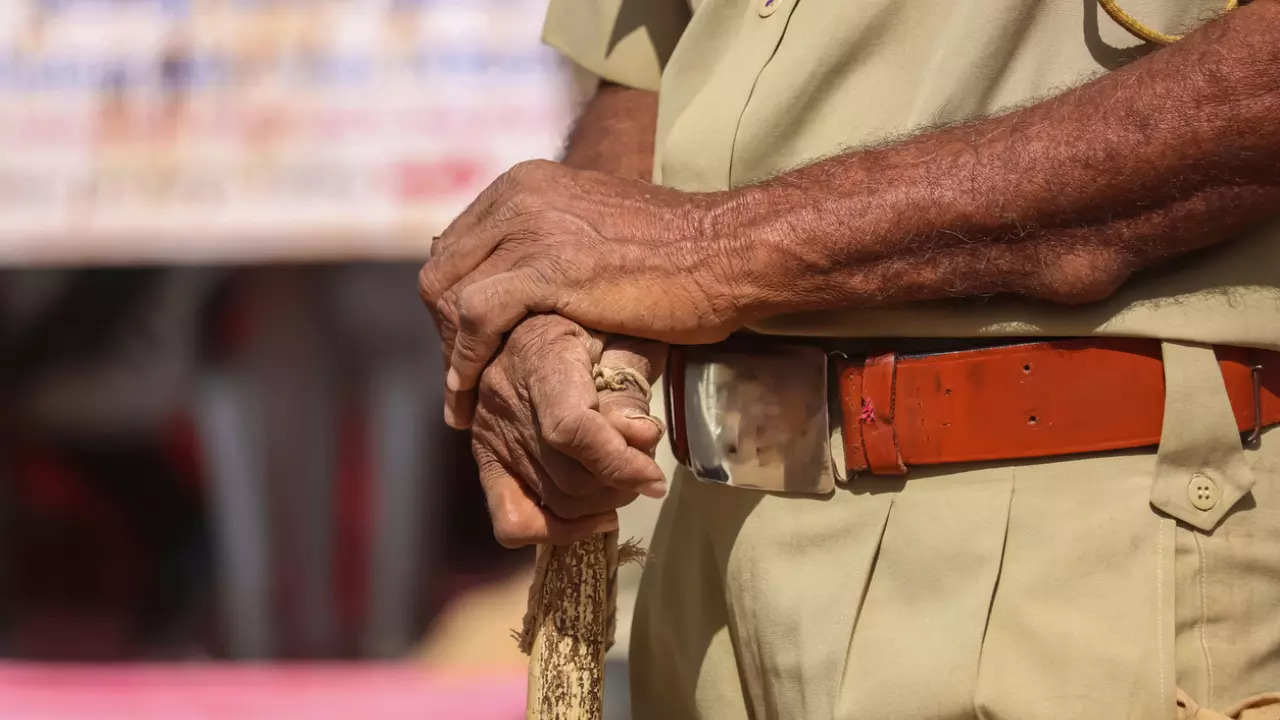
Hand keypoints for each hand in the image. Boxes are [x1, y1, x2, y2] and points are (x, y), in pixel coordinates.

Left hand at [419, 160, 751, 406]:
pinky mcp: (546, 268)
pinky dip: (464, 362)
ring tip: (463, 400)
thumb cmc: (679, 254)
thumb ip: (554, 243)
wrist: (728, 253)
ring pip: (448, 294)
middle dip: (443, 332)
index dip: (452, 304)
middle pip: (443, 269)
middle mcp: (519, 197)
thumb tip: (523, 276)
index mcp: (527, 183)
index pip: (458, 246)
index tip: (465, 349)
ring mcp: (531, 229)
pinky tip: (470, 397)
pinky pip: (475, 318)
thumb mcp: (598, 232)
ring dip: (450, 354)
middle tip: (462, 381)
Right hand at [471, 313, 667, 547]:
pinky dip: (554, 530)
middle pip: (567, 476)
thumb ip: (631, 383)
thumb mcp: (622, 333)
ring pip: (552, 502)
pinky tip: (591, 516)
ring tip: (623, 481)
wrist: (530, 315)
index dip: (617, 462)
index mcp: (541, 357)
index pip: (571, 428)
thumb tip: (640, 437)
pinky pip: (510, 519)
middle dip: (619, 484)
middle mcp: (504, 399)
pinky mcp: (486, 458)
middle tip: (644, 468)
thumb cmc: (589, 321)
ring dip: (599, 504)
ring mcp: (489, 434)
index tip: (654, 478)